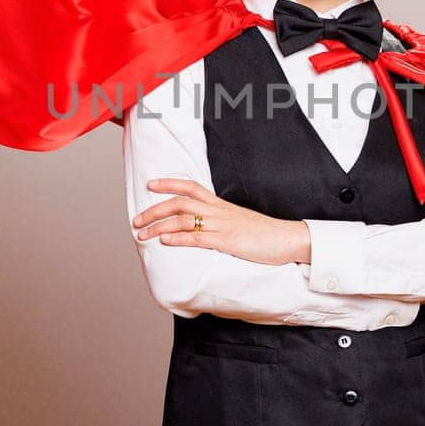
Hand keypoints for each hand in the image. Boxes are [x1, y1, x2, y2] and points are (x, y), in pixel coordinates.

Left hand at [133, 178, 306, 264]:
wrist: (289, 239)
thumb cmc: (266, 234)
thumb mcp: (240, 222)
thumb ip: (222, 222)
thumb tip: (205, 229)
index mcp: (221, 205)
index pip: (191, 187)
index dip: (169, 184)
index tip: (150, 184)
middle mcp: (219, 211)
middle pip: (180, 202)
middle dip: (154, 210)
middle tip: (135, 220)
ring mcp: (223, 226)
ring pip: (184, 219)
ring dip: (158, 226)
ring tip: (142, 234)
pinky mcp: (228, 241)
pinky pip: (198, 238)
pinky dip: (178, 238)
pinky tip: (164, 241)